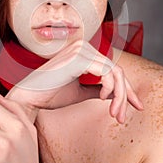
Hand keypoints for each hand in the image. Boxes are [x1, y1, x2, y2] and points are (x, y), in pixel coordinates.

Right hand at [7, 39, 142, 123]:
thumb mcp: (81, 92)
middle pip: (117, 69)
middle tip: (123, 116)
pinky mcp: (78, 57)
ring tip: (114, 114)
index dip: (125, 88)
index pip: (111, 68)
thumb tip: (119, 93)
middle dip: (125, 94)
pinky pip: (106, 72)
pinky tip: (101, 99)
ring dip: (120, 95)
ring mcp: (80, 49)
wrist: (29, 97)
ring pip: (115, 71)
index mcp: (83, 52)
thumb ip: (99, 89)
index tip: (133, 106)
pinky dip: (110, 88)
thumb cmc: (51, 94)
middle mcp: (83, 46)